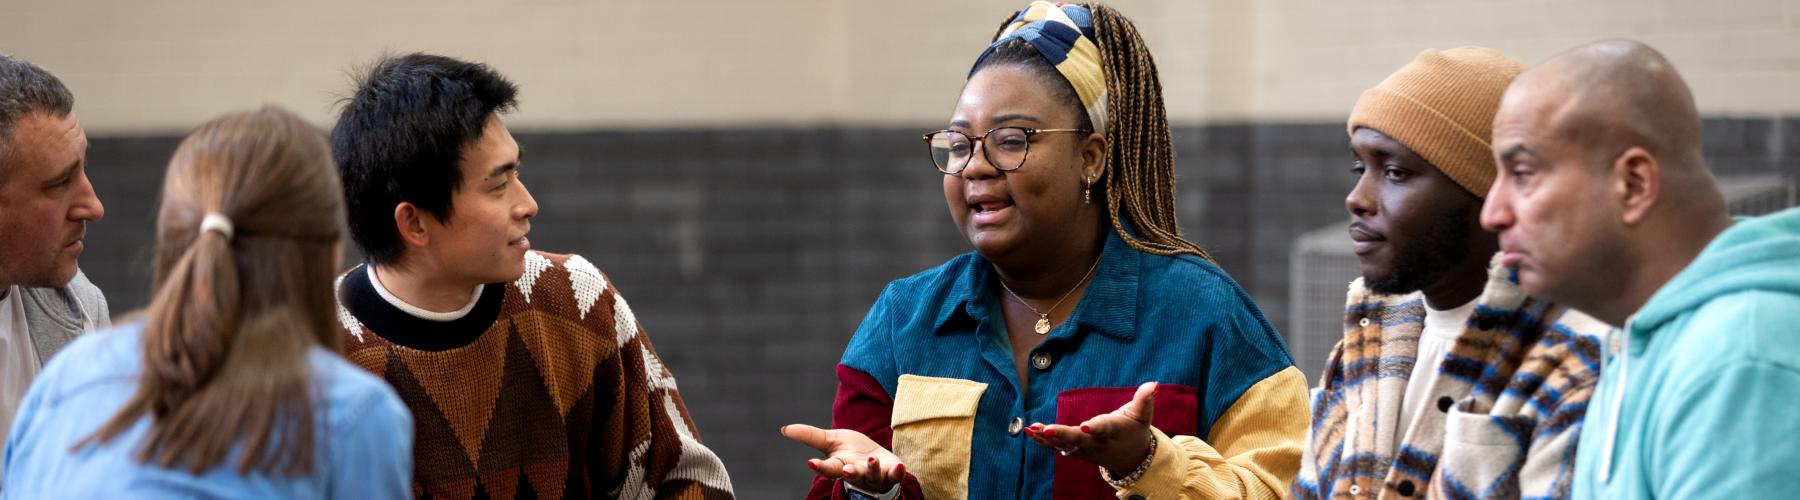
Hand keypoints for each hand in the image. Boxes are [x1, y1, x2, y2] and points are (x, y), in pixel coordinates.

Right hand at [780, 424, 907, 492]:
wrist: (877, 458)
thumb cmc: (851, 451)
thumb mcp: (830, 440)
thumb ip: (809, 436)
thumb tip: (784, 429)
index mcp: (840, 466)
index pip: (828, 468)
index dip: (820, 466)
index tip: (811, 463)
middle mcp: (857, 473)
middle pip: (853, 475)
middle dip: (851, 473)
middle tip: (847, 470)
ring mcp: (874, 475)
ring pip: (873, 475)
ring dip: (872, 469)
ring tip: (871, 459)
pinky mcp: (892, 473)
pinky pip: (895, 476)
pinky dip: (898, 473)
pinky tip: (900, 466)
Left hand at [1025, 381, 1155, 475]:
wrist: (1133, 459)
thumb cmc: (1135, 431)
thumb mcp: (1143, 415)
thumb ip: (1145, 399)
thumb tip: (1153, 384)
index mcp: (1113, 431)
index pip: (1103, 429)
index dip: (1094, 428)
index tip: (1085, 426)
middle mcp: (1098, 443)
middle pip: (1078, 439)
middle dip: (1062, 434)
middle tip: (1046, 429)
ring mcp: (1086, 450)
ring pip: (1065, 445)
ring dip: (1047, 438)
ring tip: (1032, 429)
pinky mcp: (1077, 452)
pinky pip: (1058, 447)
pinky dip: (1044, 441)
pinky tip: (1030, 431)